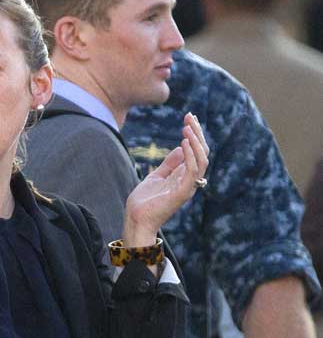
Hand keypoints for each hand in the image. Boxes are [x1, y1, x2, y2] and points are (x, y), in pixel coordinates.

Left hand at [123, 112, 208, 244]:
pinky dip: (190, 155)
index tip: (189, 117)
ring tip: (187, 127)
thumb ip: (169, 163)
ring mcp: (187, 187)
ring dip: (196, 142)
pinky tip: (184, 142)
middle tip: (190, 116)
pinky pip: (192, 171)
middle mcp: (189, 181)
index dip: (195, 134)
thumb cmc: (144, 201)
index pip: (196, 151)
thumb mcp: (156, 176)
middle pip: (202, 153)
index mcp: (184, 176)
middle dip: (197, 133)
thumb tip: (181, 146)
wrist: (136, 220)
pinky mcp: (182, 192)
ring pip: (201, 160)